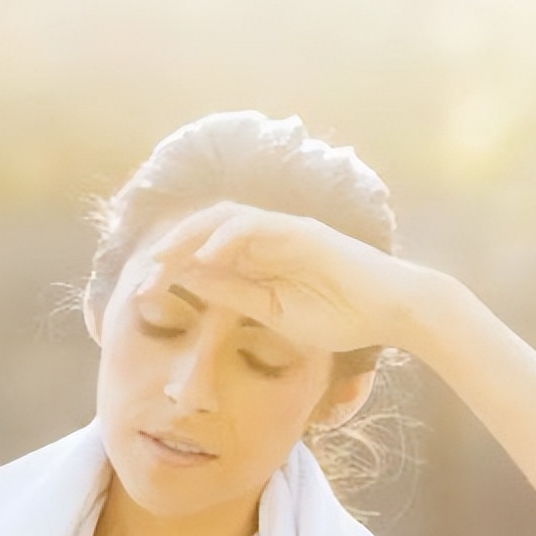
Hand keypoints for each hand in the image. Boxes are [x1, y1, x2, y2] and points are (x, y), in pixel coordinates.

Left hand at [147, 201, 446, 353]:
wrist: (392, 311)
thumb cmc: (340, 315)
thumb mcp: (273, 312)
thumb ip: (235, 294)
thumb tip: (190, 281)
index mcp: (258, 259)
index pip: (205, 254)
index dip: (172, 268)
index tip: (144, 292)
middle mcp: (267, 238)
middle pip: (207, 230)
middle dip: (172, 249)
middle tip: (143, 275)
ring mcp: (284, 230)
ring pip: (225, 220)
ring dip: (190, 236)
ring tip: (163, 258)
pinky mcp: (302, 231)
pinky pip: (257, 226)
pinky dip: (227, 237)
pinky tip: (206, 256)